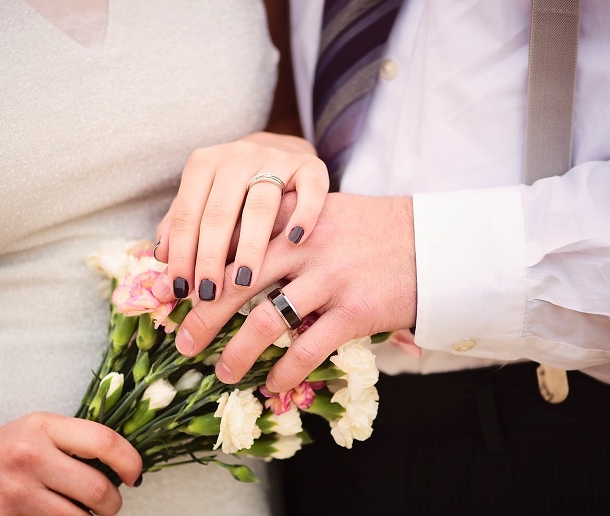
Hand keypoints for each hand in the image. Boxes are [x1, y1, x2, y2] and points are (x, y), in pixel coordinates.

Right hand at [0, 410, 141, 514]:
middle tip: (108, 505)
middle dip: (112, 505)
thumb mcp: (38, 430)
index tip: (135, 475)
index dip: (130, 461)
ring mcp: (13, 496)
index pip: (104, 441)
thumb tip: (125, 466)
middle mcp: (29, 458)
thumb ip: (77, 441)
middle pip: (97, 491)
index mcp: (43, 428)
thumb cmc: (1, 451)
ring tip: (79, 514)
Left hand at [153, 132, 327, 301]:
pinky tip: (295, 241)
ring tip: (244, 282)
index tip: (181, 289)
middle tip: (210, 294)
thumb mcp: (204, 199)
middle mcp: (237, 157)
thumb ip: (182, 226)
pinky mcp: (310, 166)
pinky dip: (303, 214)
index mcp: (203, 164)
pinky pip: (309, 190)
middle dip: (211, 256)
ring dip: (250, 246)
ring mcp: (276, 159)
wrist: (281, 151)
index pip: (187, 214)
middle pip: (220, 212)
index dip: (182, 254)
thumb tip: (161, 257)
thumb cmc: (235, 190)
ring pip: (260, 205)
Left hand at [156, 193, 416, 391]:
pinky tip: (273, 386)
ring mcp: (329, 279)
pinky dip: (285, 372)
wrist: (432, 243)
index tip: (177, 297)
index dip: (200, 273)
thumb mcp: (323, 210)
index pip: (232, 244)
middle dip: (203, 316)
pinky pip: (308, 348)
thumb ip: (282, 222)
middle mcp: (304, 246)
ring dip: (238, 352)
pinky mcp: (353, 311)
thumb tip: (237, 248)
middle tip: (183, 341)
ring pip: (266, 320)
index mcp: (290, 218)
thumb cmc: (372, 230)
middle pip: (236, 282)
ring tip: (224, 373)